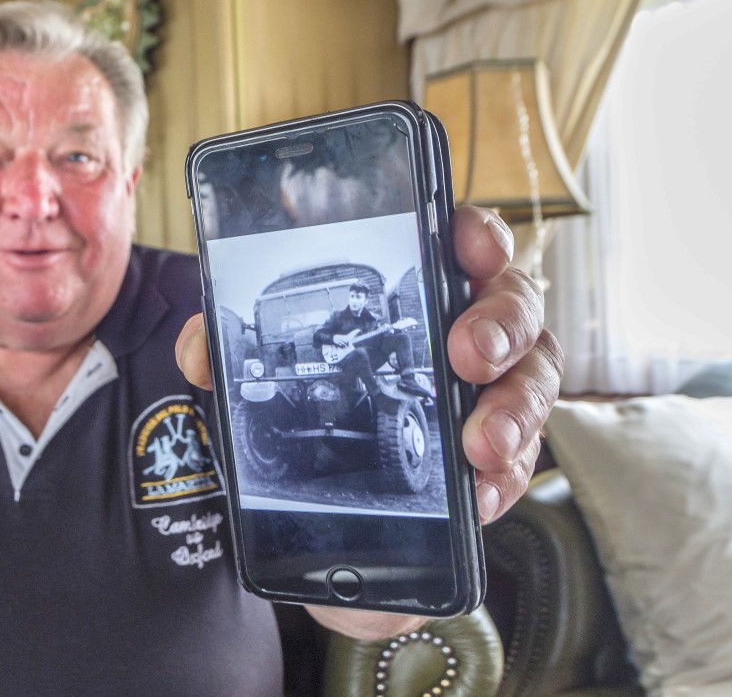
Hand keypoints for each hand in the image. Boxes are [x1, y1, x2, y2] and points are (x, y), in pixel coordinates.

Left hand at [175, 206, 563, 637]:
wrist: (318, 474)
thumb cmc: (312, 387)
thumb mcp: (265, 360)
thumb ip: (228, 345)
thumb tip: (201, 350)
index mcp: (422, 284)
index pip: (466, 239)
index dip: (479, 237)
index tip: (472, 251)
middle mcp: (471, 326)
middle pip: (515, 307)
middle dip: (501, 327)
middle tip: (470, 356)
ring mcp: (492, 387)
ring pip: (530, 382)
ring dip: (513, 409)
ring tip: (479, 444)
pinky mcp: (497, 448)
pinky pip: (520, 457)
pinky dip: (504, 477)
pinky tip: (479, 493)